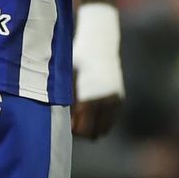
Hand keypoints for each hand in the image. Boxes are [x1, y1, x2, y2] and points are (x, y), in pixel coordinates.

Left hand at [70, 2, 123, 138]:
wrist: (98, 44)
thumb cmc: (74, 62)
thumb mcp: (64, 80)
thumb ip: (63, 102)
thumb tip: (58, 124)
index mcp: (88, 100)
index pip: (82, 131)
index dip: (72, 130)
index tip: (64, 121)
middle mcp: (104, 103)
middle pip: (93, 134)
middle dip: (82, 130)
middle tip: (72, 119)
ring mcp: (114, 102)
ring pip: (103, 130)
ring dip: (92, 127)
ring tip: (81, 115)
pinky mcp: (119, 99)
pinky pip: (110, 121)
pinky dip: (100, 120)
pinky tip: (90, 109)